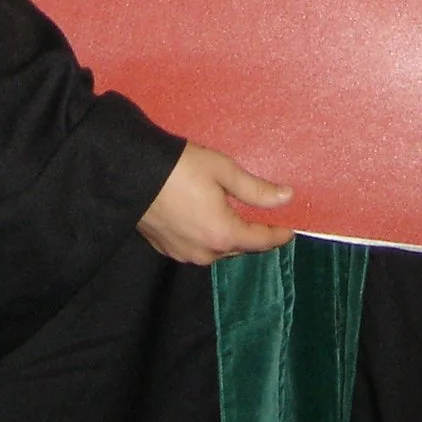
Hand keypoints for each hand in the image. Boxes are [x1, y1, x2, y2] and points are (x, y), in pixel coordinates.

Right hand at [137, 143, 293, 265]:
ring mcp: (184, 254)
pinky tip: (205, 218)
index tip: (290, 230)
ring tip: (233, 216)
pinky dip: (207, 236)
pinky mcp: (166, 249)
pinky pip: (197, 248)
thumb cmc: (181, 167)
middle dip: (253, 235)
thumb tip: (287, 198)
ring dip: (228, 236)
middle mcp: (205, 253)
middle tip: (263, 218)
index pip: (260, 241)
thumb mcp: (224, 171)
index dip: (278, 235)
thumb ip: (257, 190)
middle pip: (239, 248)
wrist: (131, 172)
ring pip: (217, 250)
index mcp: (223, 234)